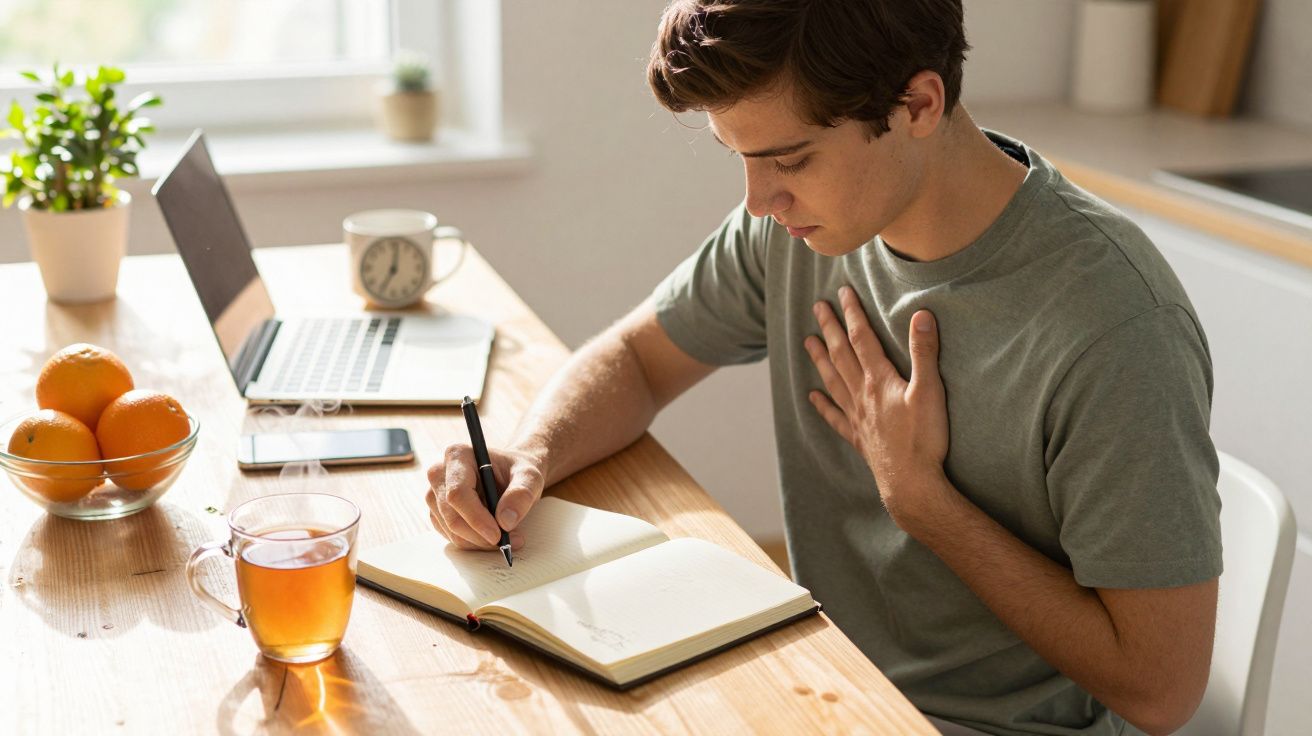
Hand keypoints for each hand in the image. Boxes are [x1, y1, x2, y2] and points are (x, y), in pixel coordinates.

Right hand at [424, 444, 545, 549]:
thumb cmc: (517, 471)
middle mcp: (439, 473)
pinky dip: (473, 542)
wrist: (510, 474)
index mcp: (458, 455)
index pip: (458, 493)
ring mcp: (435, 494)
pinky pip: (451, 536)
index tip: (497, 534)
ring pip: (450, 530)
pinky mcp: (438, 512)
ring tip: (507, 537)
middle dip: (479, 535)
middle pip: (451, 515)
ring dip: (478, 541)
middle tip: (507, 542)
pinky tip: (491, 536)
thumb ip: (522, 494)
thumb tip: (506, 521)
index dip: (476, 518)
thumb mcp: (530, 477)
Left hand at [803, 285, 949, 526]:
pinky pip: (835, 418)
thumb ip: (924, 352)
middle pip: (841, 355)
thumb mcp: (930, 391)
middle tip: (817, 308)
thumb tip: (921, 315)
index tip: (842, 293)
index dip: (852, 314)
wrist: (911, 483)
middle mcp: (861, 395)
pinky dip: (823, 406)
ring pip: (833, 381)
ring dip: (820, 360)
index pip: (862, 338)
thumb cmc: (923, 439)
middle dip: (830, 328)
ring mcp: (857, 417)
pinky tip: (812, 398)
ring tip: (808, 343)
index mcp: (879, 380)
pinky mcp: (859, 437)